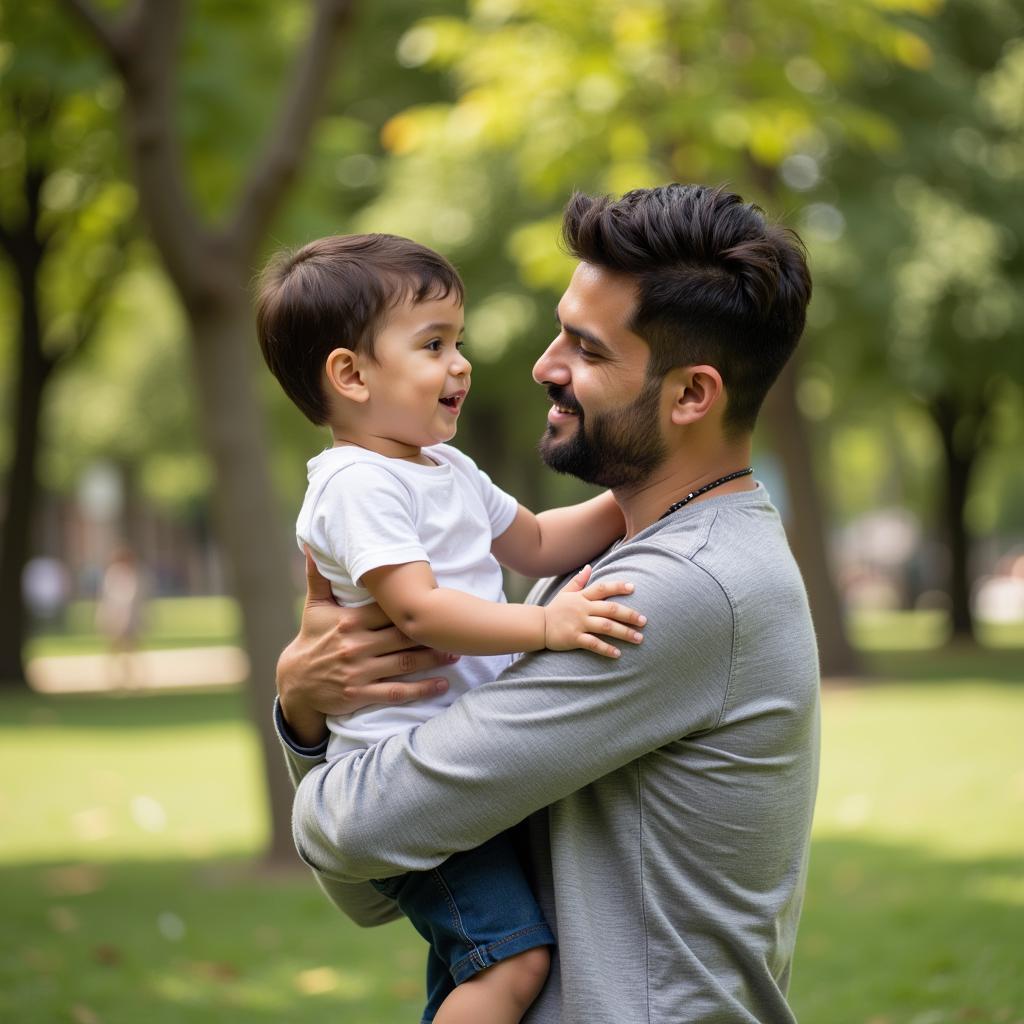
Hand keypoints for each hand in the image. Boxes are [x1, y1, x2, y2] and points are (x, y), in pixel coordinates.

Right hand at [276, 549, 454, 745]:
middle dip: (431, 633)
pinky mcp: (360, 694)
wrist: (295, 680)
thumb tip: (313, 546)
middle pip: (402, 636)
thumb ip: (319, 577)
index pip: (388, 611)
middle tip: (456, 629)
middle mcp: (356, 645)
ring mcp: (359, 671)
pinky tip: (442, 684)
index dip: (413, 607)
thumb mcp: (314, 606)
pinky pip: (396, 692)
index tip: (438, 601)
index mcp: (350, 621)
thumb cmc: (311, 638)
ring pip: (404, 663)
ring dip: (433, 659)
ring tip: (456, 653)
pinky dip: (422, 689)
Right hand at [542, 565, 645, 658]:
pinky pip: (593, 644)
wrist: (537, 626)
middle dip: (629, 615)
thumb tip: (589, 567)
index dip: (618, 587)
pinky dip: (606, 649)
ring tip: (639, 638)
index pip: (602, 588)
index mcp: (582, 597)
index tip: (633, 588)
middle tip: (644, 621)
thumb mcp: (565, 592)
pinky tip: (618, 654)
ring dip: (624, 633)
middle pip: (610, 609)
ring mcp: (578, 623)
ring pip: (606, 627)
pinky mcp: (574, 638)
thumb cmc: (555, 609)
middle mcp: (582, 609)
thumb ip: (579, 581)